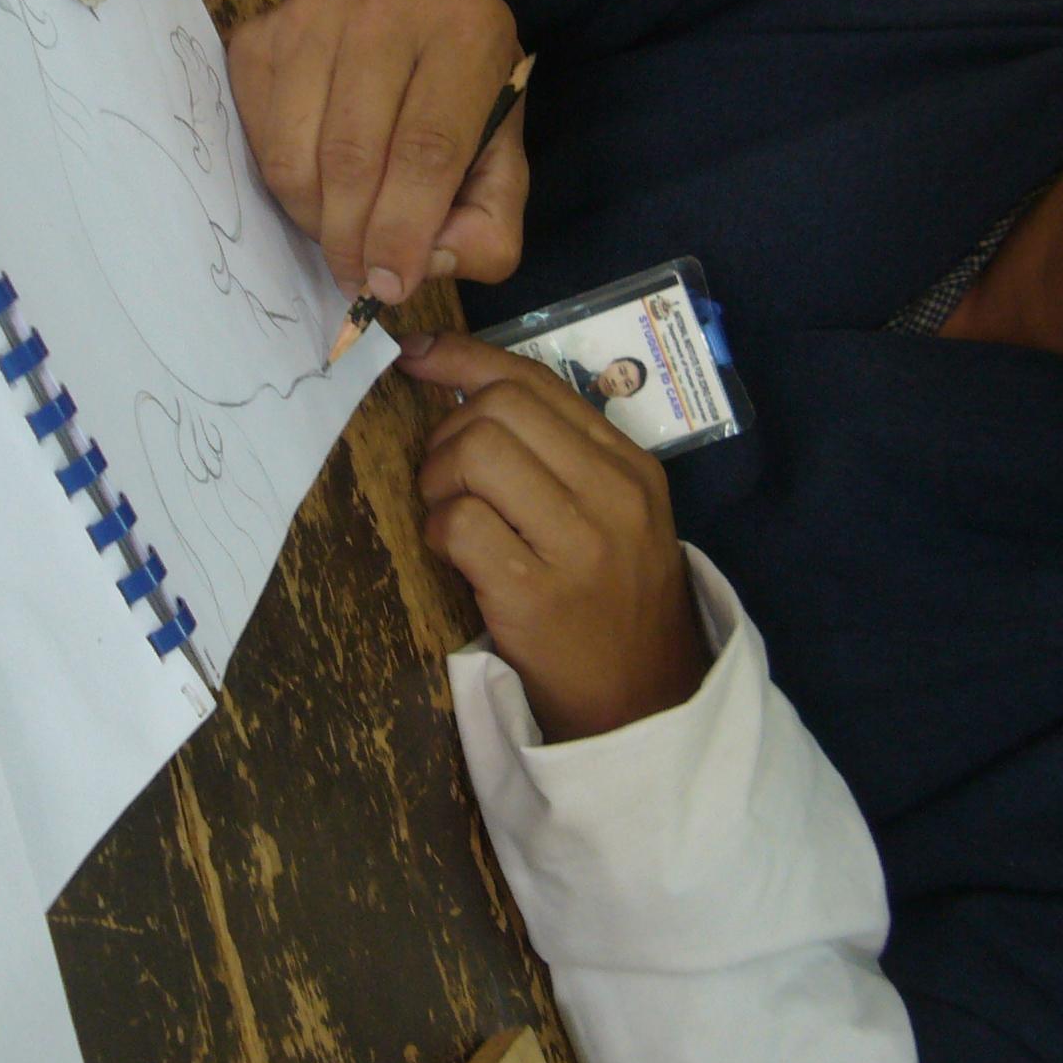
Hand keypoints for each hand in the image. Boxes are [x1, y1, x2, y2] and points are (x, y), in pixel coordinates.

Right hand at [227, 0, 527, 304]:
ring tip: (338, 232)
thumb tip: (427, 265)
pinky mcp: (259, 36)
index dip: (403, 231)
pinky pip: (258, 141)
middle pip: (351, 156)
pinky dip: (282, 187)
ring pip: (294, 155)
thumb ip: (489, 223)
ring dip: (312, 219)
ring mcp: (312, 12)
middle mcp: (387, 2)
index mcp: (468, 30)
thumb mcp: (501, 153)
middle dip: (351, 238)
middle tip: (356, 276)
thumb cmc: (456, 95)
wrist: (399, 12)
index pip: (426, 148)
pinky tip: (314, 185)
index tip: (389, 286)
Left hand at [399, 332, 708, 740]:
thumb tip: (469, 386)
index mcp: (630, 466)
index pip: (536, 382)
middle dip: (447, 432)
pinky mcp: (534, 595)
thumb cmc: (616, 603)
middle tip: (446, 477)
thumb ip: (563, 454)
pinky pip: (459, 524)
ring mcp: (576, 545)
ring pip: (475, 452)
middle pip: (497, 408)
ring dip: (438, 480)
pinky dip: (438, 531)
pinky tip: (455, 555)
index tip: (418, 357)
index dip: (464, 359)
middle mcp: (611, 495)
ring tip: (450, 516)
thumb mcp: (618, 515)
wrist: (644, 705)